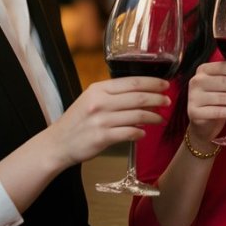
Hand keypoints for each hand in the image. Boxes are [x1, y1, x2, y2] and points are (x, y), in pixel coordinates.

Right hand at [50, 77, 168, 167]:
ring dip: (153, 117)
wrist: (57, 143)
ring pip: (137, 115)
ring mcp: (101, 120)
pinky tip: (144, 133)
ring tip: (160, 118)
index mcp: (98, 89)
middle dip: (157, 98)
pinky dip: (140, 133)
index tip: (166, 85)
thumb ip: (112, 95)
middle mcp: (100, 102)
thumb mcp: (91, 99)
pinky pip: (129, 133)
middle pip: (138, 97)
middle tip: (168, 101)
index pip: (132, 82)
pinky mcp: (102, 137)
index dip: (152, 82)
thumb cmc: (77, 121)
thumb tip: (140, 93)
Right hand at [185, 60, 225, 143]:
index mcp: (203, 69)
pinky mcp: (195, 113)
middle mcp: (196, 81)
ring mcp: (193, 97)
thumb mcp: (223, 86)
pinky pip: (220, 111)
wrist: (202, 124)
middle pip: (225, 82)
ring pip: (224, 98)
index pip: (224, 67)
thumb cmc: (216, 101)